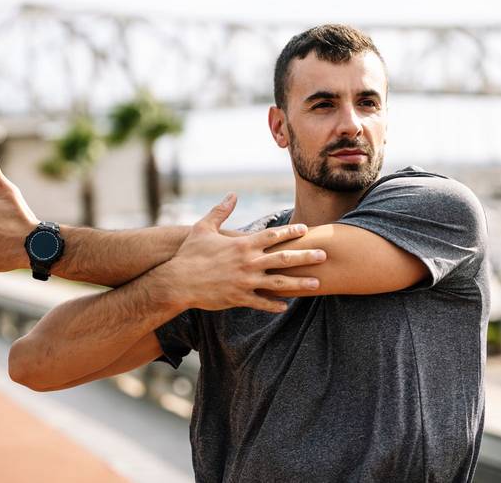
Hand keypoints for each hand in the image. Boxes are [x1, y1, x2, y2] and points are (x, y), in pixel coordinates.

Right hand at [163, 193, 325, 313]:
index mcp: (242, 244)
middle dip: (306, 257)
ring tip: (317, 283)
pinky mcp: (239, 298)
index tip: (306, 230)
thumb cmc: (189, 254)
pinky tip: (286, 306)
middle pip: (283, 258)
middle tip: (324, 255)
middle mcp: (248, 263)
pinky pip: (262, 302)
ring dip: (300, 283)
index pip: (273, 236)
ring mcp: (245, 282)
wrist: (177, 281)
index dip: (291, 232)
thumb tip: (232, 194)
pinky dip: (275, 305)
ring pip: (279, 283)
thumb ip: (221, 211)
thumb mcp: (203, 228)